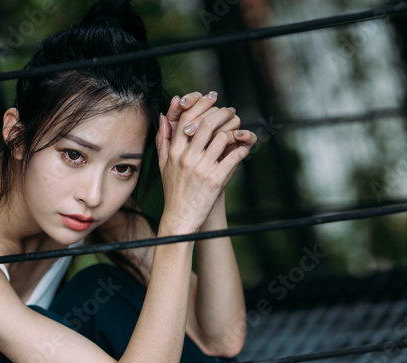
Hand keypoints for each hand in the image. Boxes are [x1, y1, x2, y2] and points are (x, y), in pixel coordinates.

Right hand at [155, 92, 255, 234]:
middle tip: (231, 112)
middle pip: (207, 123)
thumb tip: (164, 117)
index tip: (212, 98)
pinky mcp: (215, 180)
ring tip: (239, 130)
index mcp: (175, 152)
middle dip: (222, 113)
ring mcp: (201, 169)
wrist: (180, 220)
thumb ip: (163, 140)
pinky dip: (241, 150)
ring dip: (234, 130)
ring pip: (222, 137)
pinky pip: (233, 157)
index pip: (188, 118)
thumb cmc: (174, 192)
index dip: (201, 104)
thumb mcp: (164, 165)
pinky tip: (243, 149)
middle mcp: (186, 158)